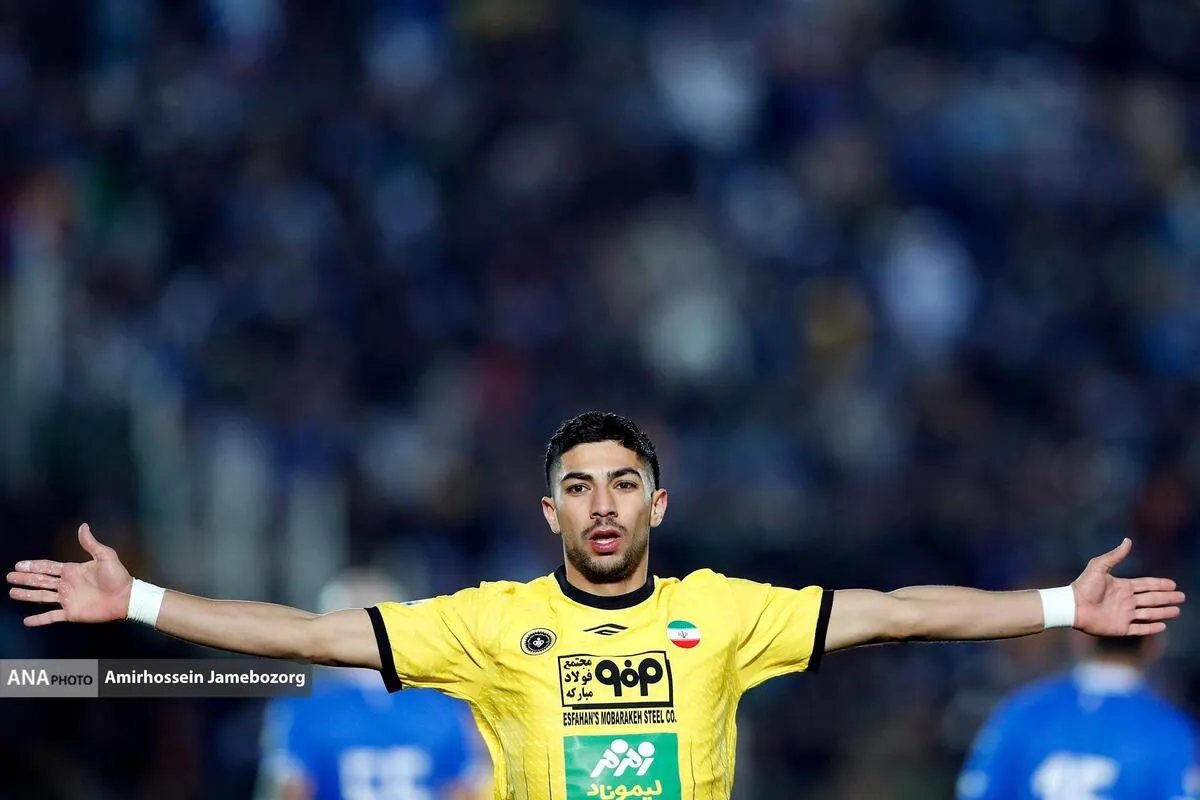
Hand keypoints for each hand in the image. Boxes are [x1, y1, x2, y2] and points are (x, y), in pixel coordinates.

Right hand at [7, 523, 132, 625]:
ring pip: (42, 597)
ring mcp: (67, 599)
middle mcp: (67, 585)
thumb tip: (83, 526)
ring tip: (12, 592)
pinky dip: (39, 619)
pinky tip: (26, 621)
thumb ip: (91, 543)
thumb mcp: (105, 556)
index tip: (19, 565)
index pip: (48, 567)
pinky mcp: (71, 613)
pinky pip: (51, 617)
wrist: (126, 597)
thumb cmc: (118, 576)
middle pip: (40, 581)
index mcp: (72, 571)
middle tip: (9, 577)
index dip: (33, 566)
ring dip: (27, 595)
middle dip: (25, 579)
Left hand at [1072, 538, 1184, 635]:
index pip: (1146, 585)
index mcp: (1122, 586)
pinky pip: (1139, 629)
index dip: (1159, 584)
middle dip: (1167, 598)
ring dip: (1163, 612)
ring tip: (1177, 611)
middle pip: (1151, 599)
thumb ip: (1115, 556)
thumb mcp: (1099, 566)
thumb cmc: (1083, 586)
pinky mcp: (1120, 628)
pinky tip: (1162, 626)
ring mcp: (1124, 615)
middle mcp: (1126, 601)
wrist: (1072, 606)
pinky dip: (1151, 628)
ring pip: (1149, 614)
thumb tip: (1128, 540)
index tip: (1173, 584)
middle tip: (1181, 597)